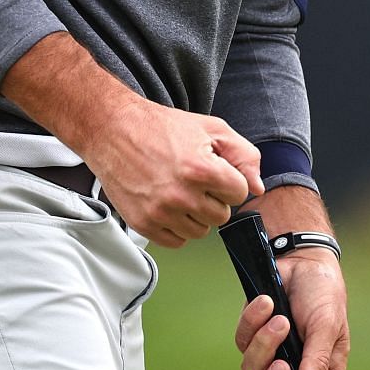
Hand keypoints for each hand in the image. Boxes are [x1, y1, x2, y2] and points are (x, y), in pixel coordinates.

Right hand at [0, 33, 263, 246]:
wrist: (112, 130)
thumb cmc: (161, 127)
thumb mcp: (211, 128)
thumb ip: (243, 157)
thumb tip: (257, 189)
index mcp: (201, 169)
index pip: (239, 194)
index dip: (230, 180)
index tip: (214, 170)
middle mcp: (181, 195)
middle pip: (221, 216)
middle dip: (214, 198)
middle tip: (194, 179)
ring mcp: (160, 213)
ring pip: (200, 232)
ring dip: (196, 215)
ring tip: (180, 190)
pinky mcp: (143, 224)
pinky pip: (176, 241)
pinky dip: (177, 227)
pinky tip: (168, 204)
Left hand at [234, 250, 348, 369]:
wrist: (300, 258)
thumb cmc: (324, 294)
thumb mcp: (327, 324)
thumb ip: (317, 358)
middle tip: (282, 366)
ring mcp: (270, 354)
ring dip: (265, 344)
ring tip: (279, 317)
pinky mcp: (251, 334)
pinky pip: (241, 341)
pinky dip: (252, 321)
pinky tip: (266, 301)